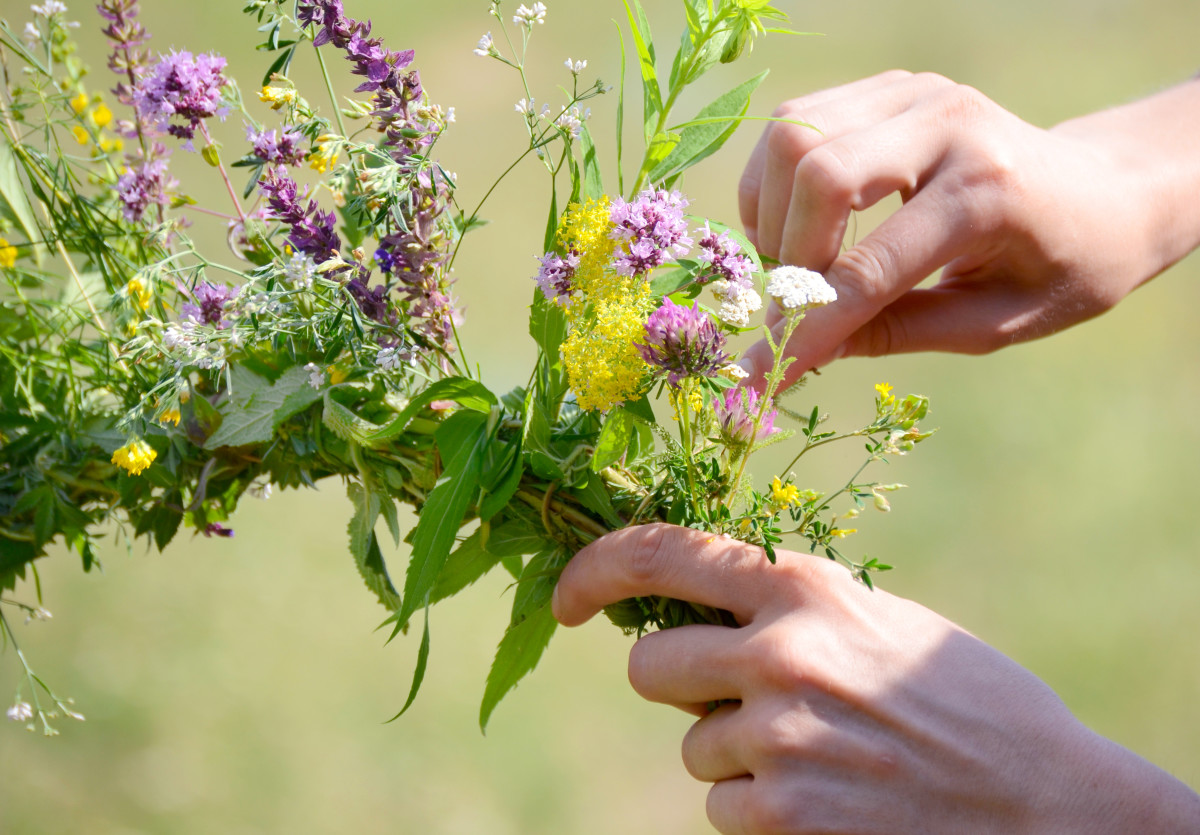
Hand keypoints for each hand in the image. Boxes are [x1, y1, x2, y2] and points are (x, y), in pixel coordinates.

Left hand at [553, 524, 1199, 833]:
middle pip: (649, 664)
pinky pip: (722, 806)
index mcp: (808, 586)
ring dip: (737, 757)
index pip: (664, 552)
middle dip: (679, 686)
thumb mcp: (878, 621)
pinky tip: (832, 803)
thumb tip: (690, 616)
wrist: (1048, 806)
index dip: (596, 570)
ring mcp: (778, 737)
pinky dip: (761, 810)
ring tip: (825, 759)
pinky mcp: (781, 815)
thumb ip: (787, 609)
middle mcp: (783, 651)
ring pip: (691, 746)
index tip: (564, 597)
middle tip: (741, 700)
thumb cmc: (962, 701)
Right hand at [737, 71, 1199, 388]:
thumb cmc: (1060, 268)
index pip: (868, 268)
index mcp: (987, 192)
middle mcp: (948, 123)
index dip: (808, 329)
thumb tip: (803, 348)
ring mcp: (914, 92)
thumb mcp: (995, 323)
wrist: (1106, 191)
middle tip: (799, 307)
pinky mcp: (890, 87)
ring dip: (774, 216)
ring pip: (792, 138)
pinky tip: (800, 224)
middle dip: (789, 259)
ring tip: (799, 265)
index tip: (760, 377)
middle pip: (818, 173)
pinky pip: (795, 123)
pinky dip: (776, 183)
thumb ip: (898, 332)